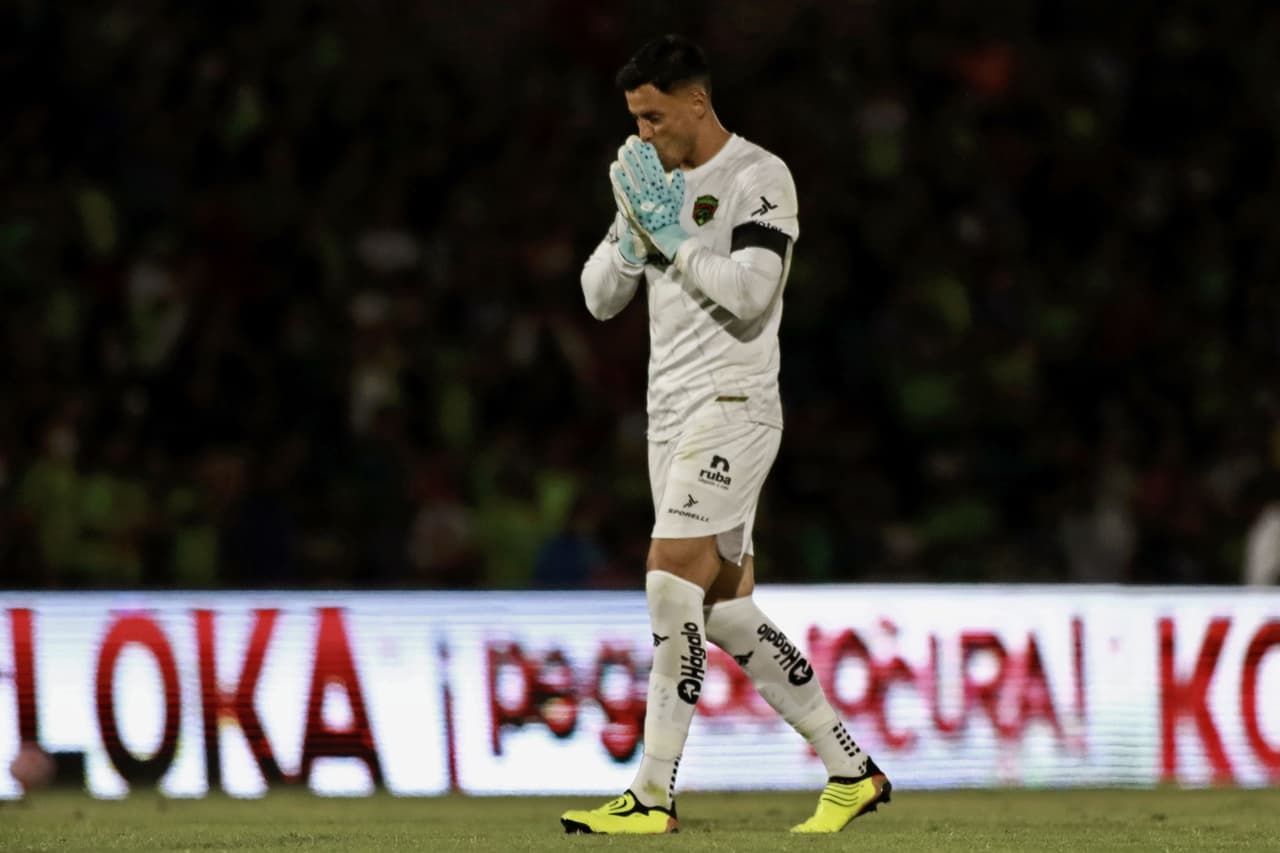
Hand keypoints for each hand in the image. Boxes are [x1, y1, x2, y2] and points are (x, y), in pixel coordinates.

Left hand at [610, 136, 688, 260]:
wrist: (661, 233)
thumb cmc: (669, 214)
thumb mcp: (678, 197)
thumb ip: (677, 182)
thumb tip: (674, 170)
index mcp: (663, 186)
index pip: (655, 165)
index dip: (647, 152)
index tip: (642, 143)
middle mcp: (652, 190)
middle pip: (641, 167)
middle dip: (635, 153)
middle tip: (629, 142)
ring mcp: (640, 197)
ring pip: (631, 175)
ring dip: (626, 162)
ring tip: (621, 151)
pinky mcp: (630, 205)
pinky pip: (622, 189)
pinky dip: (618, 177)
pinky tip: (614, 167)